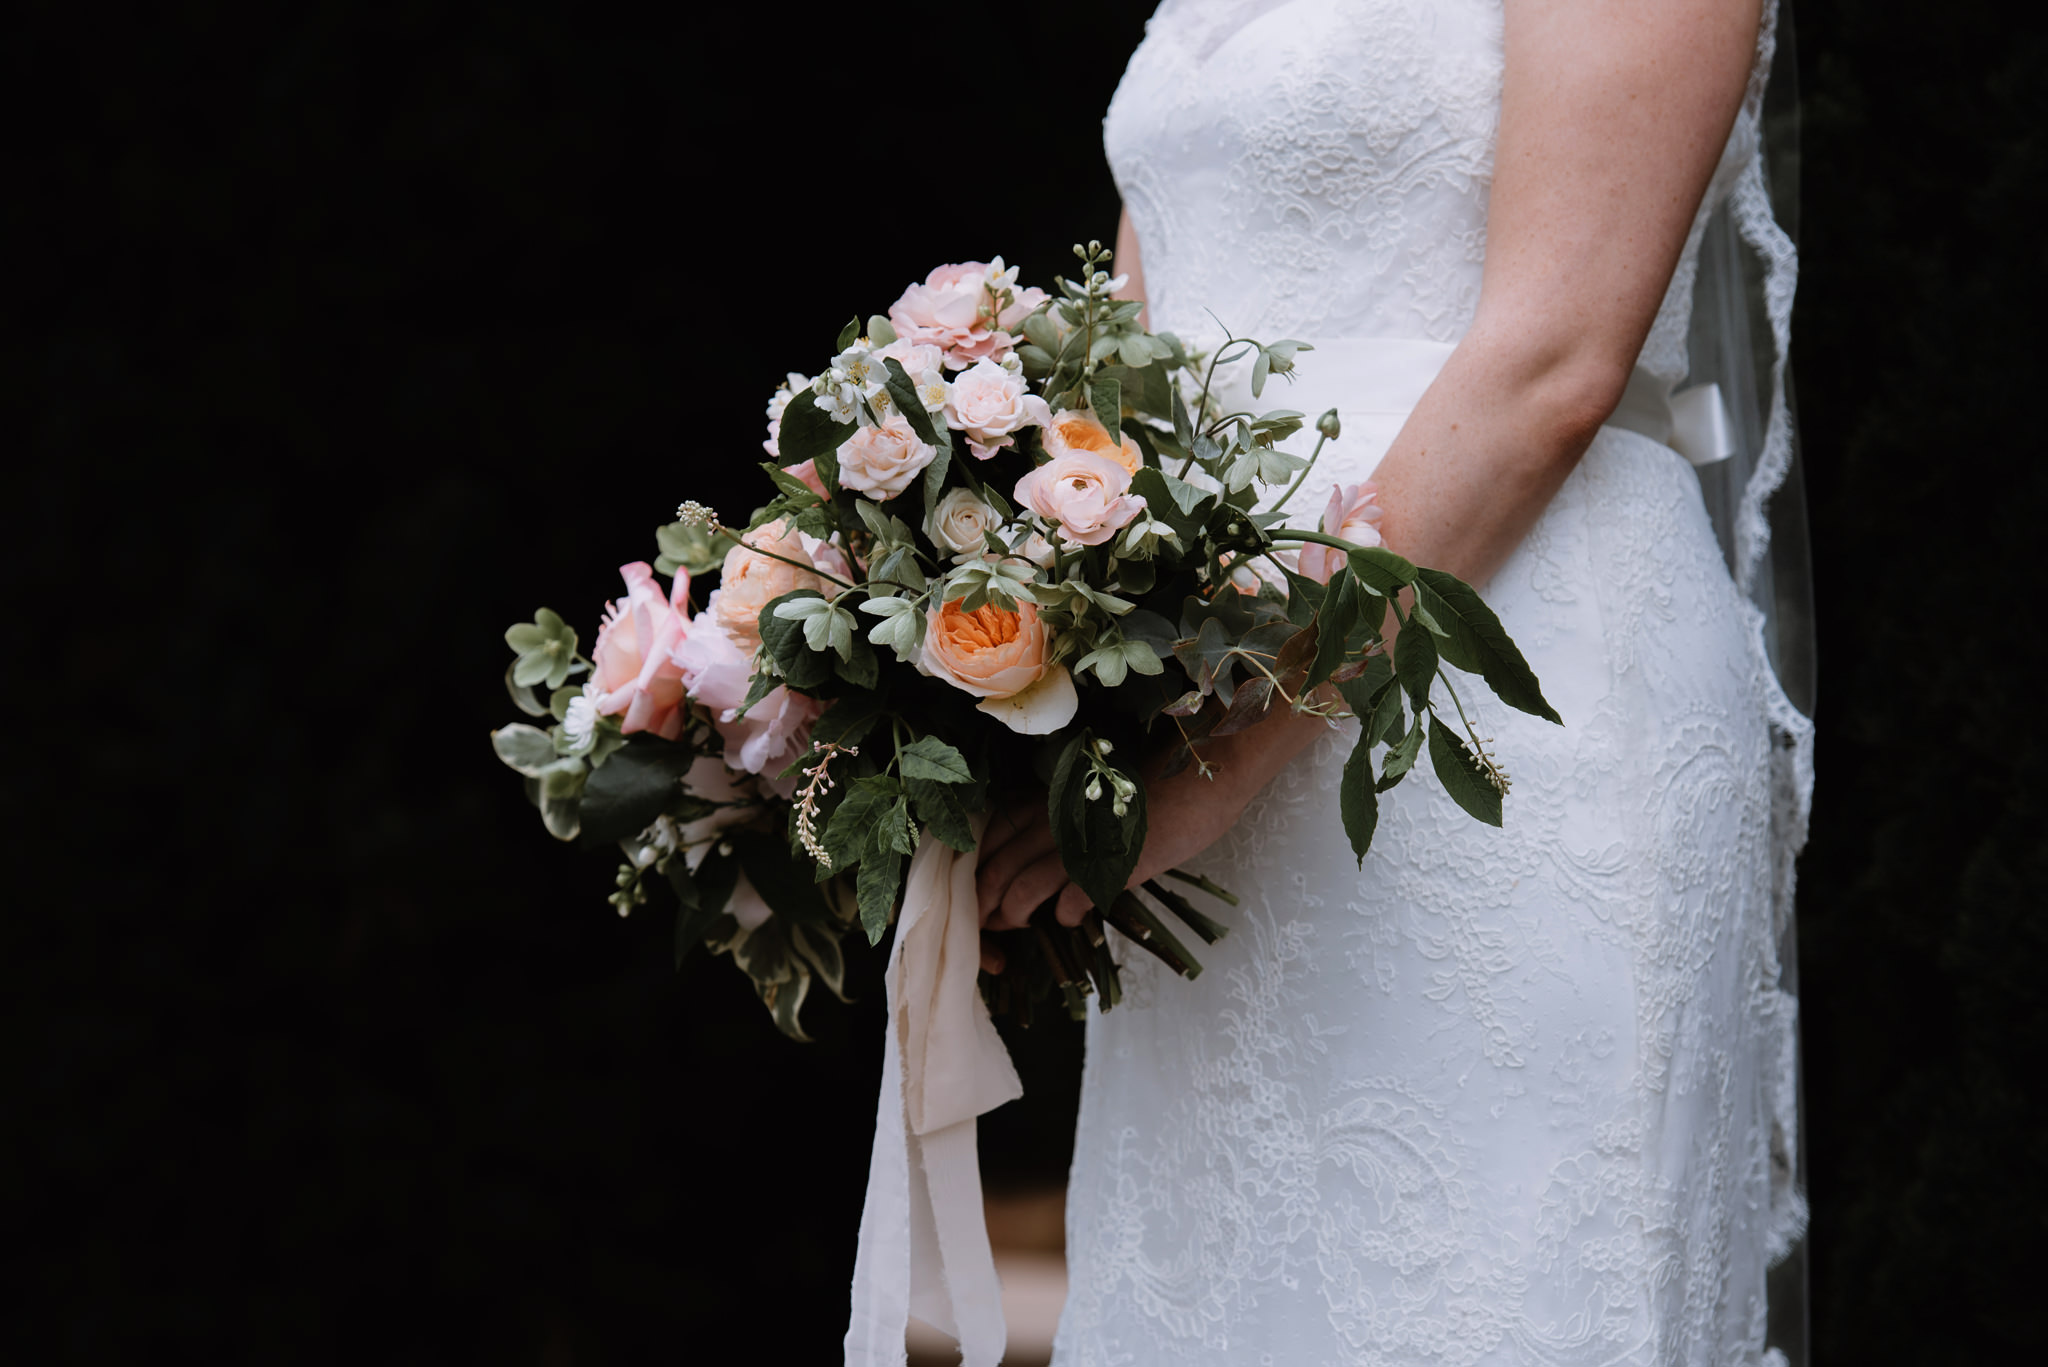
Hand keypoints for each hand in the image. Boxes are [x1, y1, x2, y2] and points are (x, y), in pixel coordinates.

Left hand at [973, 707, 1331, 955]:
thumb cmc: (1159, 779)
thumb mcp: (1100, 793)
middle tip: (981, 924)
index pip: (995, 834)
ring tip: (1011, 927)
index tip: (975, 889)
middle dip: (983, 900)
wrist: (1209, 768)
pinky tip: (1065, 920)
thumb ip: (1070, 818)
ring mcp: (1086, 839)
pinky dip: (1063, 913)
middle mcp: (1060, 816)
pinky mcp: (1116, 862)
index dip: (978, 866)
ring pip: (1024, 883)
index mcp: (1053, 797)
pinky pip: (1074, 896)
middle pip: (999, 864)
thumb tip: (1048, 850)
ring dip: (1011, 913)